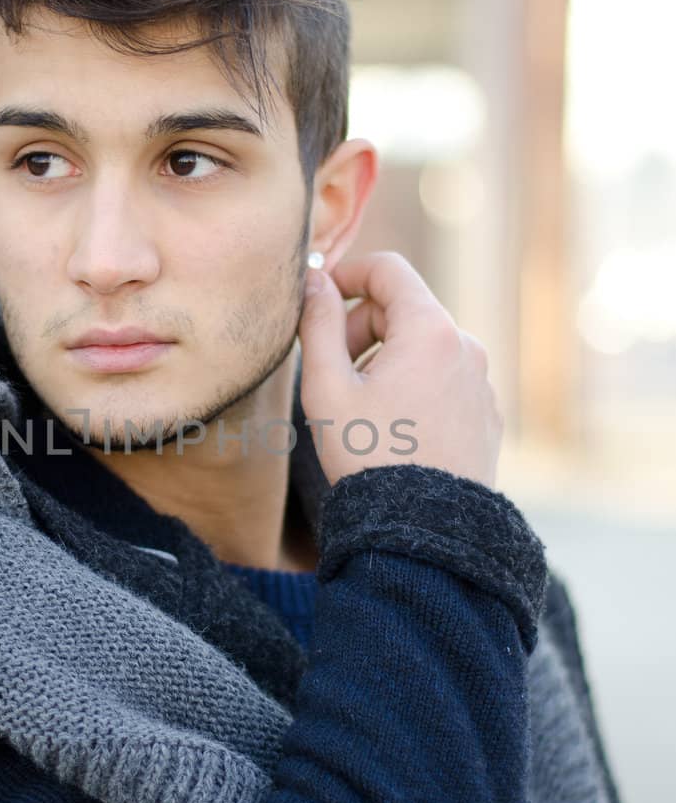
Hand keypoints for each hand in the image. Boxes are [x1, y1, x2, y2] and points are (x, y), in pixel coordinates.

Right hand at [296, 250, 503, 489]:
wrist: (422, 532)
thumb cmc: (369, 457)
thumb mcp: (327, 387)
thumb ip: (319, 323)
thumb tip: (315, 281)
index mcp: (431, 331)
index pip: (389, 270)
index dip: (348, 275)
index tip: (320, 299)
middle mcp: (467, 347)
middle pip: (405, 309)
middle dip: (362, 329)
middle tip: (331, 371)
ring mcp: (482, 382)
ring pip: (424, 347)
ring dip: (386, 360)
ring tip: (361, 408)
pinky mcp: (487, 414)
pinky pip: (444, 381)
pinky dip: (414, 387)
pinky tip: (393, 429)